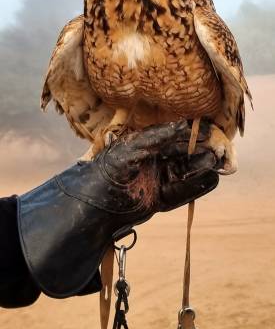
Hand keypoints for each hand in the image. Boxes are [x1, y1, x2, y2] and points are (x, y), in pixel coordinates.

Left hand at [101, 120, 218, 213]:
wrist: (94, 204)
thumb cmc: (108, 169)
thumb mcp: (133, 148)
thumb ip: (158, 136)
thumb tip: (184, 125)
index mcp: (145, 145)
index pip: (173, 136)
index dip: (191, 133)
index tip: (210, 130)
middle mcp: (152, 161)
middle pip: (182, 154)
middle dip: (201, 151)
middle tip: (220, 148)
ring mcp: (156, 180)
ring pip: (185, 172)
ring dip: (202, 167)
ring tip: (218, 162)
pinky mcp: (158, 200)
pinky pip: (182, 192)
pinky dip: (197, 186)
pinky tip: (212, 179)